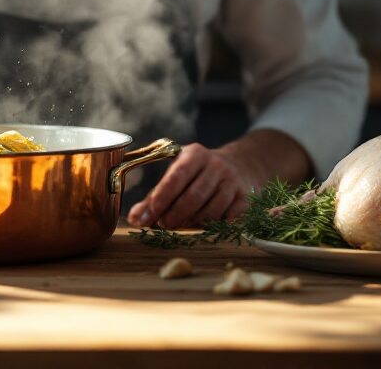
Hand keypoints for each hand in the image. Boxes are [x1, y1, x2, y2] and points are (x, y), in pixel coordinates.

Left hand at [126, 130, 312, 228]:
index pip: (176, 177)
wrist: (240, 164)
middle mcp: (216, 165)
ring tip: (182, 225)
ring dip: (194, 222)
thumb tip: (135, 218)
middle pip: (194, 196)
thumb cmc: (198, 173)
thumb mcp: (177, 174)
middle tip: (164, 225)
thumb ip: (155, 196)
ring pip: (212, 209)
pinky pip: (229, 217)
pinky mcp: (245, 196)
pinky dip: (215, 225)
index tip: (149, 215)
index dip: (161, 198)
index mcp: (194, 154)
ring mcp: (232, 181)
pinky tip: (205, 227)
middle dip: (176, 214)